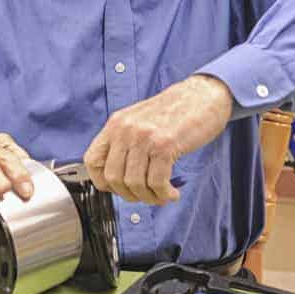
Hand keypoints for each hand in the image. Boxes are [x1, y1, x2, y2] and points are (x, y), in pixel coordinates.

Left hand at [83, 74, 232, 204]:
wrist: (202, 96)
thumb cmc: (174, 112)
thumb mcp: (139, 121)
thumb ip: (125, 143)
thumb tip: (115, 178)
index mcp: (116, 124)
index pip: (92, 161)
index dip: (102, 182)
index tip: (118, 188)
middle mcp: (125, 129)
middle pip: (112, 177)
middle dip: (129, 194)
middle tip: (145, 195)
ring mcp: (144, 137)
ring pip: (134, 183)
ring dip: (149, 197)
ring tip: (161, 195)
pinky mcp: (165, 145)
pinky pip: (156, 182)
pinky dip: (164, 194)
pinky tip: (172, 193)